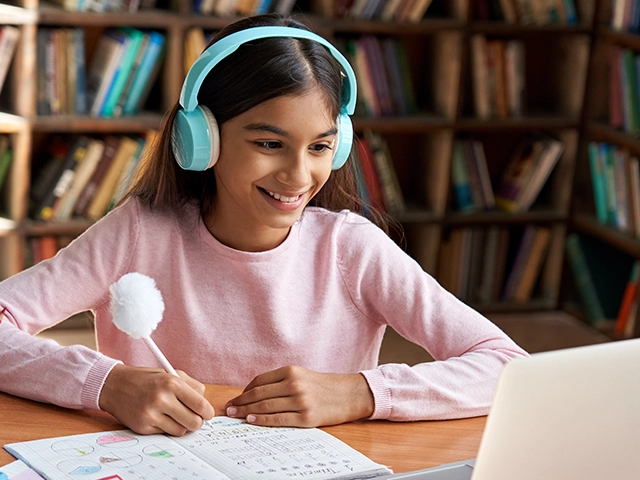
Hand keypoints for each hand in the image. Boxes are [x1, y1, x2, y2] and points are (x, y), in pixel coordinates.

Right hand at [99, 364, 214, 435]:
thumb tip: (205, 404)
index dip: (208, 412)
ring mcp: (151, 414)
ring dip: (181, 426)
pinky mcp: (143, 427)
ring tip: (174, 415)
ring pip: (181, 431)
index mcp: (172, 383)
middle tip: (194, 418)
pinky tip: (159, 416)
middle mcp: (162, 399)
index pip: (200, 404)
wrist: (114, 385)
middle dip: (197, 422)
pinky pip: (165, 433)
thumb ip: (191, 386)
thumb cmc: (146, 379)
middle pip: (194, 422)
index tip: (207, 414)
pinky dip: (166, 427)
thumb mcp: (170, 373)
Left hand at [225, 366, 373, 427]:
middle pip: (259, 394)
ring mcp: (300, 401)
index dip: (244, 391)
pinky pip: (278, 419)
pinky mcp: (306, 417)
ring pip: (265, 406)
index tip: (235, 398)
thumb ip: (281, 382)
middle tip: (228, 409)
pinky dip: (262, 420)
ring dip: (246, 411)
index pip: (259, 381)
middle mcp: (294, 384)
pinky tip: (251, 420)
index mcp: (291, 371)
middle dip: (240, 402)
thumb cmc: (323, 386)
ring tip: (235, 415)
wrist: (349, 394)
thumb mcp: (302, 376)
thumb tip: (254, 393)